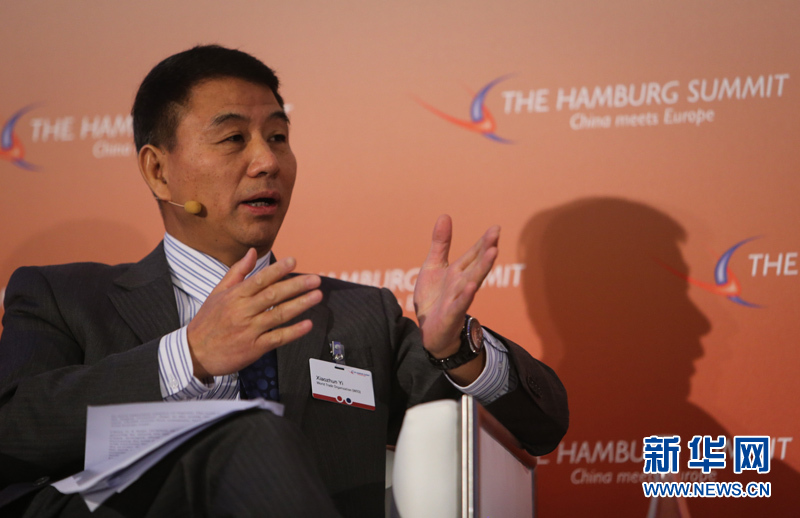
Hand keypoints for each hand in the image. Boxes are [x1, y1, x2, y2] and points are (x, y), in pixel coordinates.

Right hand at [186, 249, 321, 378]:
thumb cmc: (208, 321)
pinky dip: (293, 332)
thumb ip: (238, 272)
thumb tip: (253, 252)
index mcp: (234, 296)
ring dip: (300, 305)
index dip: (278, 270)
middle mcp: (242, 311)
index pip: (260, 279)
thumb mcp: (218, 293)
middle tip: (315, 280)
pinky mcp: (254, 348)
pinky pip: (277, 338)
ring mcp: (249, 330)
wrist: (194, 353)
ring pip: (278, 315)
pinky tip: (308, 324)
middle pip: (273, 295)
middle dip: (296, 286)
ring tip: (317, 296)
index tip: (294, 261)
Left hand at [414, 215, 499, 359]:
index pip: (473, 254)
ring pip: (472, 281)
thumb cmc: (434, 298)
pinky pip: (459, 304)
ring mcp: (458, 299)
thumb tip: (445, 215)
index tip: (495, 228)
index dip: (483, 242)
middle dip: (486, 250)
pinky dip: (465, 296)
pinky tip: (471, 286)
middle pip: (476, 264)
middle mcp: (462, 283)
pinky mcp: (451, 314)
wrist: (428, 331)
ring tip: (492, 253)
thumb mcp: (433, 266)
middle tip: (496, 234)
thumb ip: (441, 243)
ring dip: (482, 268)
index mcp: (458, 271)